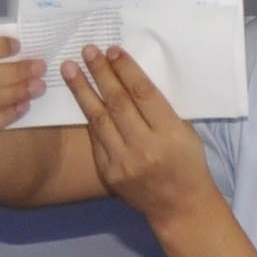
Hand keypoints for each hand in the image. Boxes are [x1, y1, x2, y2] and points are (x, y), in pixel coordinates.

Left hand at [55, 44, 211, 226]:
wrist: (179, 206)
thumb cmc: (187, 163)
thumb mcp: (184, 132)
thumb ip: (160, 109)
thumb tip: (130, 77)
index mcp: (169, 133)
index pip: (143, 93)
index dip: (126, 69)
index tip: (112, 50)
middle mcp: (145, 147)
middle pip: (117, 102)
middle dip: (100, 73)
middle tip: (87, 51)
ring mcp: (124, 162)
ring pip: (99, 119)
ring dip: (82, 90)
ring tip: (68, 68)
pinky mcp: (109, 173)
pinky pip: (96, 139)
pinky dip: (88, 116)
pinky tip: (80, 97)